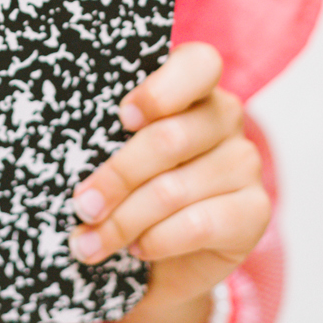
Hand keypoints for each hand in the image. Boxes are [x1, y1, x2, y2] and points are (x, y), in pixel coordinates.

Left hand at [69, 42, 270, 322]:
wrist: (161, 258)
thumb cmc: (129, 187)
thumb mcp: (114, 151)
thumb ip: (108, 134)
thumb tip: (67, 147)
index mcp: (191, 86)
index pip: (197, 64)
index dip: (160, 90)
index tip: (123, 116)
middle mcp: (224, 116)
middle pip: (170, 137)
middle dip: (116, 176)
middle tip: (82, 204)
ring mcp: (244, 162)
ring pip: (175, 188)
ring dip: (124, 220)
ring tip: (91, 241)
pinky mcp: (255, 211)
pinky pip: (199, 223)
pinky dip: (158, 239)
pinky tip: (138, 249)